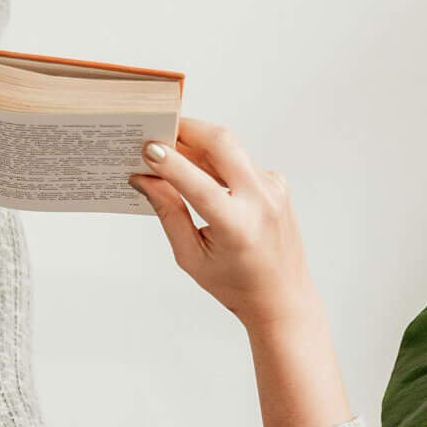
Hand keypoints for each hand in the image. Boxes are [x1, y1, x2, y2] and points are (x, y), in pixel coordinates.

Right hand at [130, 118, 349, 426]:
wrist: (282, 298)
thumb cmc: (236, 285)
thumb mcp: (191, 257)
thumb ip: (169, 213)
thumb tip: (144, 178)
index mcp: (237, 226)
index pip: (197, 181)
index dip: (168, 161)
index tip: (144, 149)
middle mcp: (261, 201)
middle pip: (221, 142)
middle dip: (186, 129)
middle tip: (157, 131)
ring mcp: (273, 188)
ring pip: (231, 147)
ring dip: (199, 142)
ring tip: (170, 149)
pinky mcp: (276, 183)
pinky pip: (240, 160)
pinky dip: (216, 160)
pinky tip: (197, 170)